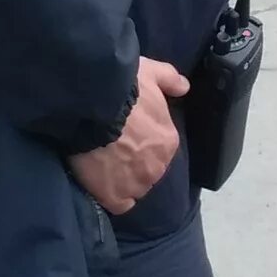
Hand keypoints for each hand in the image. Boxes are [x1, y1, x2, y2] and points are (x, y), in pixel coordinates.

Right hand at [68, 60, 187, 216]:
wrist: (92, 106)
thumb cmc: (123, 89)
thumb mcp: (150, 72)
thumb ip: (170, 79)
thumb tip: (184, 87)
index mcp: (168, 141)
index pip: (159, 149)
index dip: (142, 143)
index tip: (126, 135)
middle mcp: (157, 167)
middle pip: (147, 170)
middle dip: (133, 162)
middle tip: (112, 149)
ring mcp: (136, 184)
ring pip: (134, 188)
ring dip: (122, 180)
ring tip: (103, 166)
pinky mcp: (113, 196)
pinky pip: (118, 204)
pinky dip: (111, 196)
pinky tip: (100, 184)